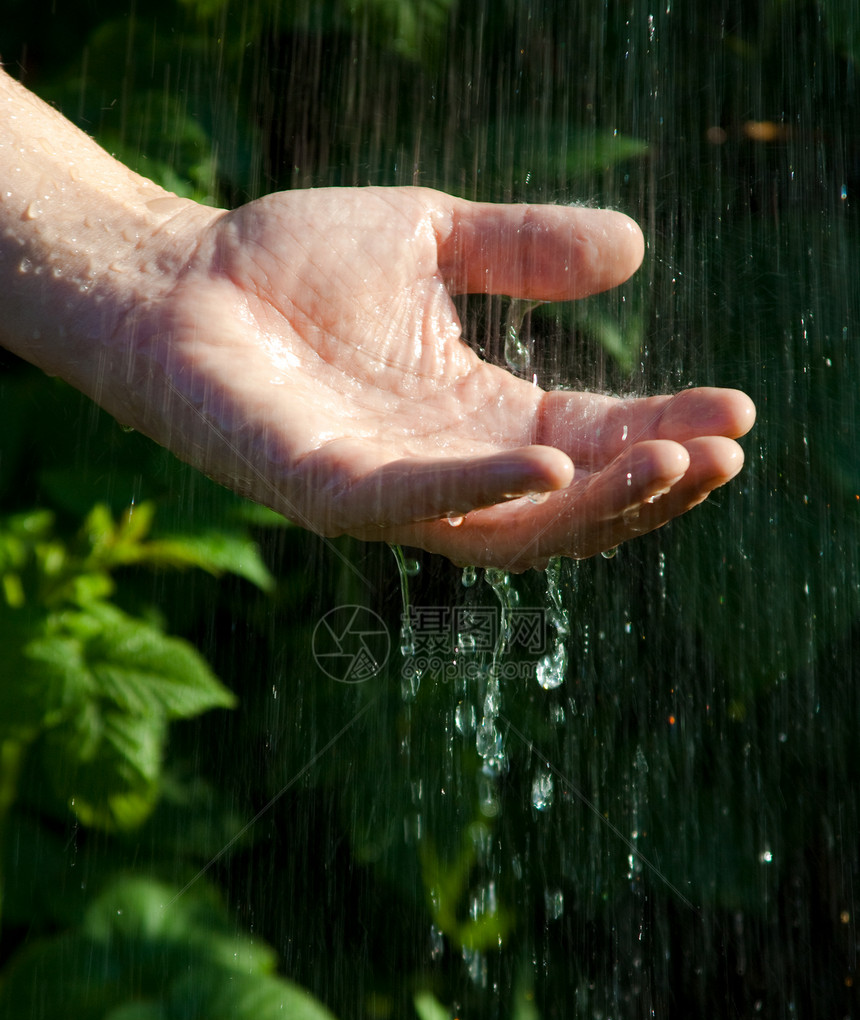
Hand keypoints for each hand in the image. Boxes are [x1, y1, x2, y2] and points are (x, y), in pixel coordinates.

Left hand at [118, 187, 753, 569]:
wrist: (175, 276)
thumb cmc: (291, 265)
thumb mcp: (434, 240)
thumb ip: (524, 252)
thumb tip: (634, 249)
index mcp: (476, 418)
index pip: (592, 442)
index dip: (664, 430)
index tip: (738, 410)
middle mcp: (446, 470)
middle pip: (571, 507)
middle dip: (652, 487)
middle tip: (725, 455)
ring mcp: (390, 492)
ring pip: (514, 530)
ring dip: (598, 507)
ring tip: (673, 464)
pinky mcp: (328, 493)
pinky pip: (420, 508)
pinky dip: (487, 491)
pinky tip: (552, 467)